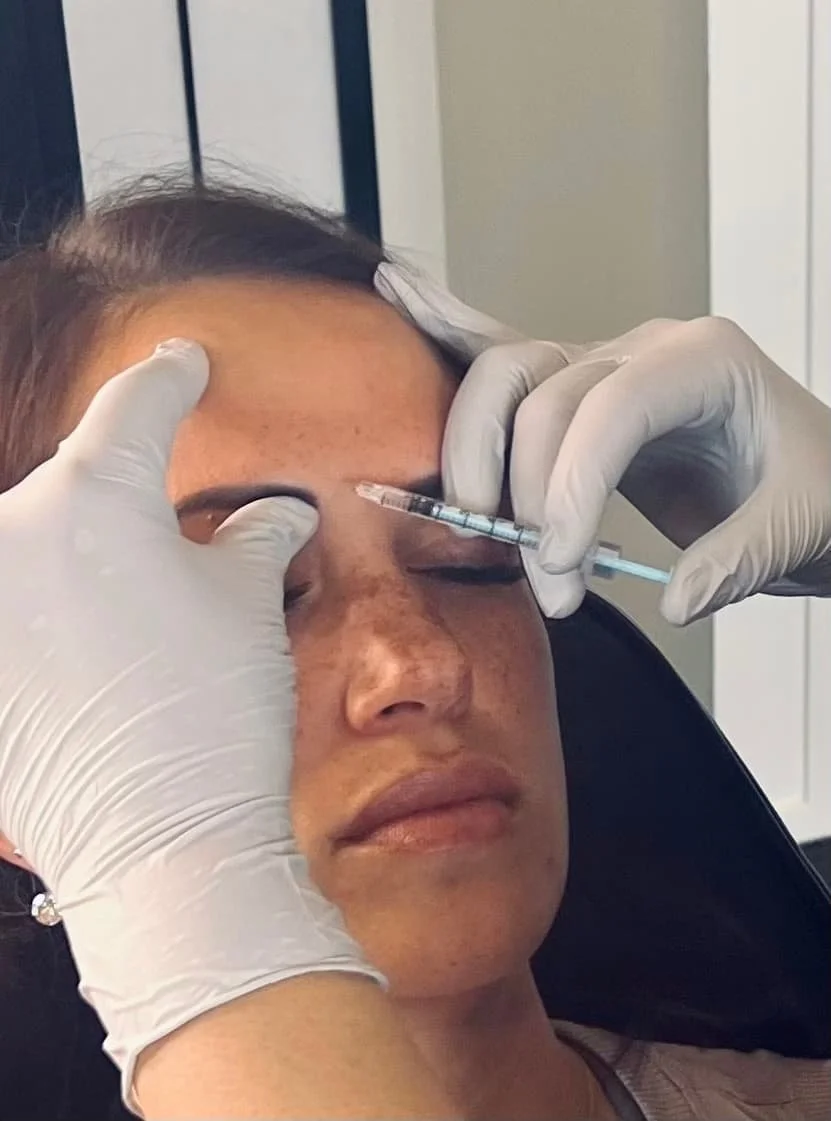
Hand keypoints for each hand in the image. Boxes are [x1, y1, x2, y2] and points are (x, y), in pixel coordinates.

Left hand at [0, 340, 384, 1107]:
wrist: (159, 843)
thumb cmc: (212, 712)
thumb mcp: (247, 603)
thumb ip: (256, 537)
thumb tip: (277, 514)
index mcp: (94, 494)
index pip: (139, 403)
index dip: (173, 378)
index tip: (184, 364)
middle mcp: (13, 529)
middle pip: (75, 485)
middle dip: (123, 507)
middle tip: (176, 557)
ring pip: (34, 548)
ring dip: (78, 570)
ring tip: (128, 638)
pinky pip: (16, 613)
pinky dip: (46, 621)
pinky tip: (86, 667)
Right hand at [376, 262, 830, 624]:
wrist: (810, 473)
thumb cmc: (811, 486)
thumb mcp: (797, 529)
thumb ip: (736, 562)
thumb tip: (672, 598)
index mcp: (704, 361)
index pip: (610, 410)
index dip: (571, 490)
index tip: (563, 568)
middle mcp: (642, 347)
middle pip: (538, 389)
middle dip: (518, 487)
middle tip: (537, 572)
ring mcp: (601, 359)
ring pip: (504, 373)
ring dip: (475, 453)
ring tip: (483, 525)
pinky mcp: (575, 386)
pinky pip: (501, 347)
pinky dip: (447, 322)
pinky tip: (399, 290)